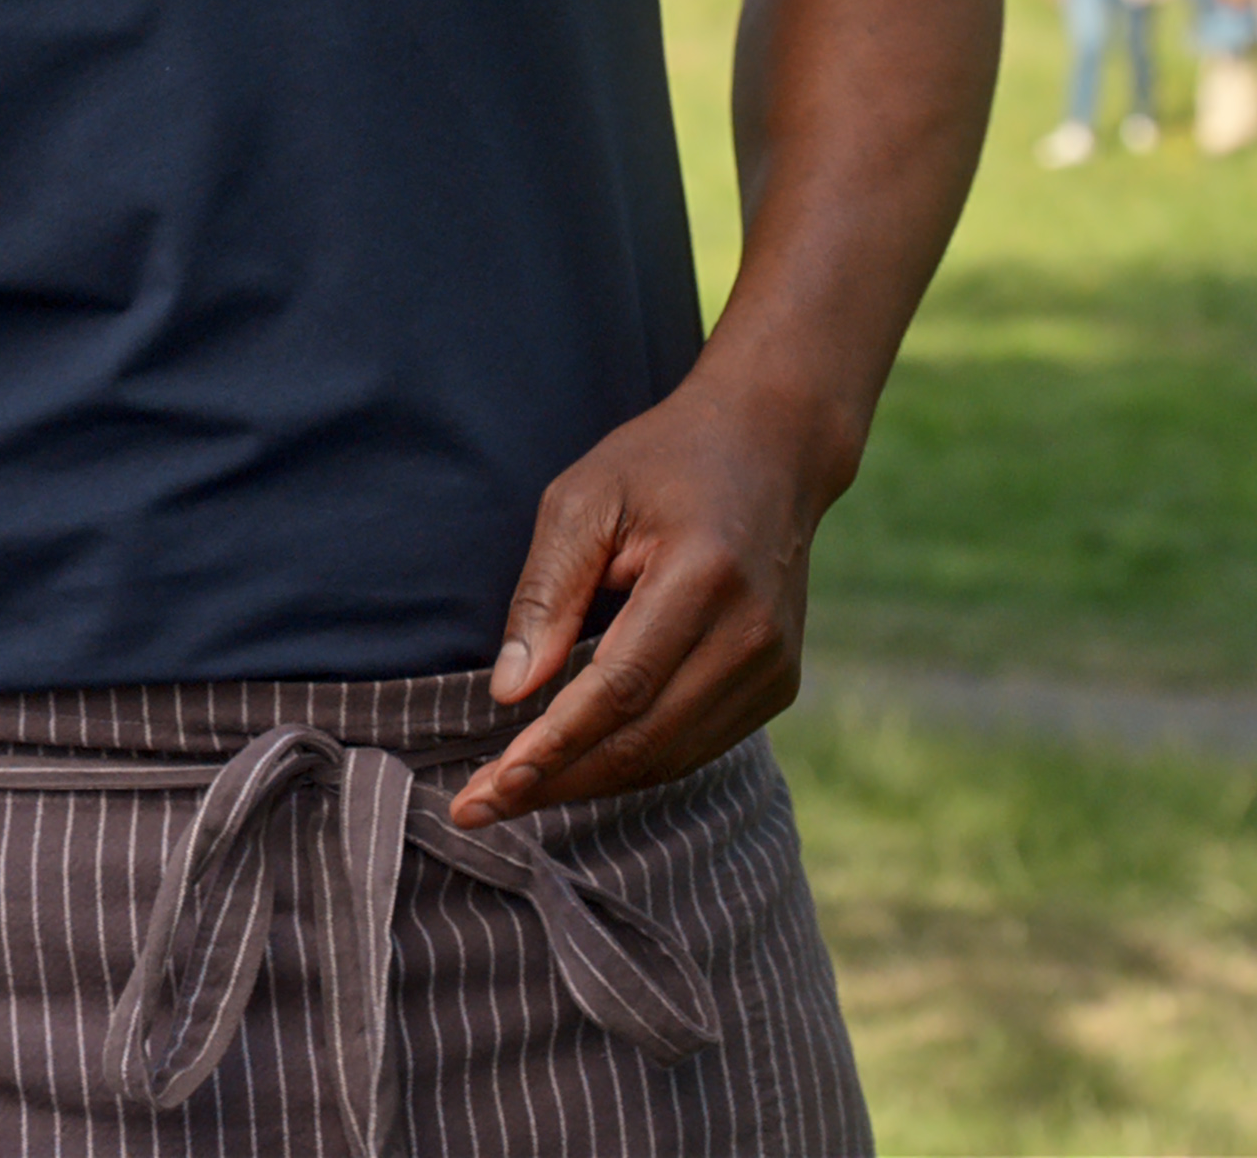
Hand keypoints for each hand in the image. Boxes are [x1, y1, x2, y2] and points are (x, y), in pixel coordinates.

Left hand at [447, 364, 832, 829]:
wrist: (772, 447)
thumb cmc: (662, 464)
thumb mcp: (583, 500)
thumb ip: (545, 595)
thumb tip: (510, 693)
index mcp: (705, 575)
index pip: (618, 689)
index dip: (549, 747)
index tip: (484, 791)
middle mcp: (752, 632)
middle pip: (643, 740)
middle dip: (554, 781)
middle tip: (477, 807)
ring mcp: (774, 665)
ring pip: (669, 758)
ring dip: (587, 782)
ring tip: (512, 792)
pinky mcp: (779, 684)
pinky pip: (694, 746)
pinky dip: (631, 763)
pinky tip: (575, 763)